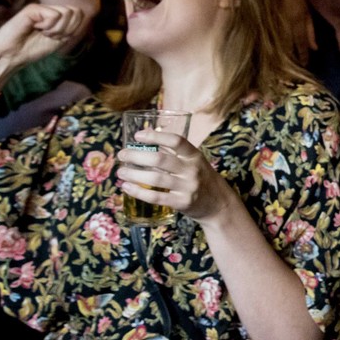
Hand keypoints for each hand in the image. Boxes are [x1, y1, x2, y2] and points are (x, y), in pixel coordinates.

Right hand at [0, 4, 85, 73]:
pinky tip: (36, 28)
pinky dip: (49, 26)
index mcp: (56, 17)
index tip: (60, 38)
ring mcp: (41, 8)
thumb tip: (83, 15)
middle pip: (76, 11)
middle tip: (52, 36)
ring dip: (58, 28)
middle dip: (68, 29)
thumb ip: (71, 28)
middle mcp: (49, 10)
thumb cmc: (32, 49)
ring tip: (44, 33)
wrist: (12, 55)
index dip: (74, 29)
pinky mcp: (32, 9)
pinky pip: (54, 15)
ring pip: (67, 13)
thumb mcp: (59, 40)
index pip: (79, 14)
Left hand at [117, 129, 237, 222]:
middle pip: (160, 159)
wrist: (219, 204)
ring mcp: (188, 187)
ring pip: (155, 179)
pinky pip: (156, 197)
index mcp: (195, 156)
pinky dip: (138, 192)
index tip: (137, 136)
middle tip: (122, 155)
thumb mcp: (194, 163)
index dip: (155, 136)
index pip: (176, 141)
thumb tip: (147, 139)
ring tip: (121, 172)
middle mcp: (192, 170)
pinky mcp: (182, 203)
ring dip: (133, 174)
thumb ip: (174, 153)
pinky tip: (127, 187)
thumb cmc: (201, 179)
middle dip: (136, 156)